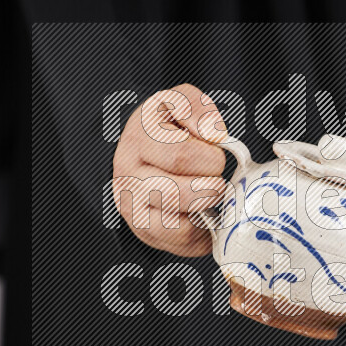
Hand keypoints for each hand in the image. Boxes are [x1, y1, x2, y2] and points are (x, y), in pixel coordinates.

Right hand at [112, 83, 227, 256]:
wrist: (140, 154)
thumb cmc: (166, 128)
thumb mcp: (178, 103)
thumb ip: (197, 107)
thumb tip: (213, 133)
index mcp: (138, 140)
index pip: (181, 156)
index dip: (210, 158)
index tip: (216, 155)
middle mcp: (128, 178)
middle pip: (175, 195)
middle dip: (210, 188)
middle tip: (216, 180)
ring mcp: (133, 209)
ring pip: (175, 226)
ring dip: (204, 211)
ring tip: (209, 195)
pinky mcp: (145, 233)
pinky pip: (181, 242)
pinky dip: (201, 231)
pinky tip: (202, 213)